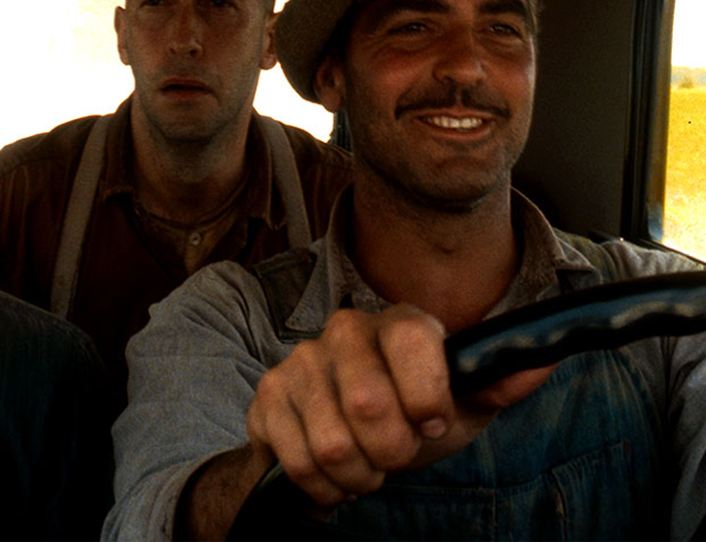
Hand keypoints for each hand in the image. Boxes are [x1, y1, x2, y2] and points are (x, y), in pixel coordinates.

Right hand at [244, 303, 553, 506]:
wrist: (345, 434)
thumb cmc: (411, 414)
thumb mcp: (462, 404)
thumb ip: (497, 384)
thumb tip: (542, 360)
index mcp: (398, 323)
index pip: (415, 344)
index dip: (427, 397)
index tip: (431, 421)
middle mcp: (343, 330)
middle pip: (368, 404)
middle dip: (391, 451)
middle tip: (395, 453)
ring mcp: (299, 361)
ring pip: (332, 444)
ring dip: (357, 474)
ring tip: (365, 465)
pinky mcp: (266, 395)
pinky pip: (298, 460)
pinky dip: (323, 484)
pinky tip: (333, 470)